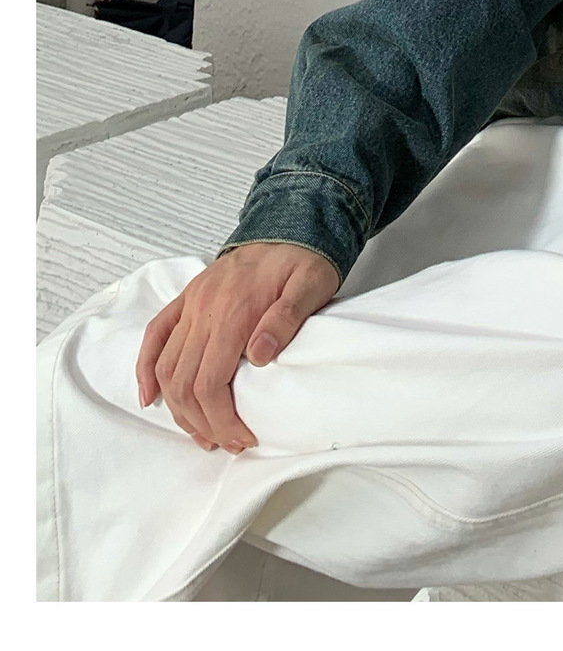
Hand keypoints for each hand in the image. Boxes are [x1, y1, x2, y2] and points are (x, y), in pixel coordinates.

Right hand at [136, 242, 339, 453]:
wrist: (291, 223)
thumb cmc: (304, 260)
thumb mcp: (312, 285)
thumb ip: (286, 319)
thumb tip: (259, 356)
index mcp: (233, 310)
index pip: (210, 382)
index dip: (222, 419)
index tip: (243, 437)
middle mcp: (204, 308)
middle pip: (184, 382)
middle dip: (203, 423)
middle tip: (228, 443)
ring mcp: (191, 303)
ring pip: (166, 367)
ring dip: (178, 408)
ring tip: (203, 433)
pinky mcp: (187, 298)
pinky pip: (155, 335)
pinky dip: (146, 369)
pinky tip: (150, 397)